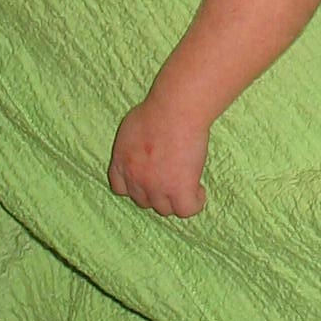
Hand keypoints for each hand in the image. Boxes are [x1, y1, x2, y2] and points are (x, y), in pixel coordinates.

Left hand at [109, 102, 208, 217]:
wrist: (174, 111)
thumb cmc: (157, 109)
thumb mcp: (131, 126)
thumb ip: (133, 144)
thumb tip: (145, 148)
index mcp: (121, 162)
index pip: (121, 188)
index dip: (136, 187)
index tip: (148, 181)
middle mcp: (135, 179)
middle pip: (144, 201)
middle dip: (156, 193)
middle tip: (172, 180)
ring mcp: (156, 187)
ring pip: (164, 209)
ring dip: (175, 200)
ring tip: (188, 185)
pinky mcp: (178, 190)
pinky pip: (185, 210)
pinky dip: (193, 204)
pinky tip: (199, 191)